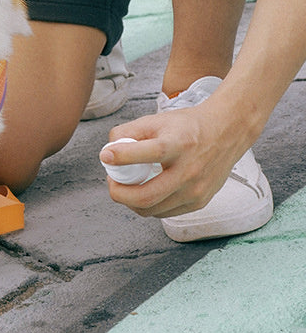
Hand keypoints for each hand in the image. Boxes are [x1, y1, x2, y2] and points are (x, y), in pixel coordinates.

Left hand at [99, 98, 252, 217]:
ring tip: (125, 185)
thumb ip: (128, 132)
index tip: (106, 156)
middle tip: (111, 181)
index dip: (122, 156)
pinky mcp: (199, 202)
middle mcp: (190, 170)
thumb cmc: (187, 127)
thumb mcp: (156, 120)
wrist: (226, 133)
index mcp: (179, 144)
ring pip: (152, 209)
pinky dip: (148, 205)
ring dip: (130, 201)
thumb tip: (108, 153)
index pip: (149, 153)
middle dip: (119, 193)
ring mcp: (196, 190)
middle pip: (146, 196)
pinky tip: (143, 191)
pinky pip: (164, 212)